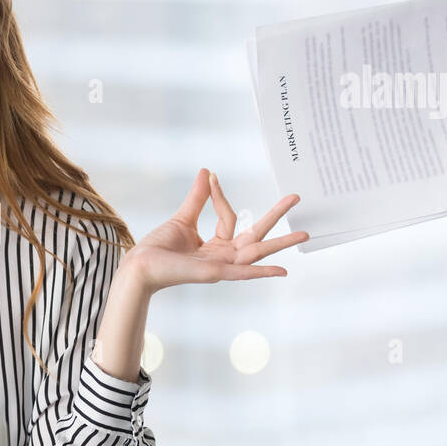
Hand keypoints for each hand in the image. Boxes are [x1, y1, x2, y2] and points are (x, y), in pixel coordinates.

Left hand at [122, 169, 308, 291]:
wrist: (141, 265)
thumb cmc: (158, 248)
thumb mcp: (183, 218)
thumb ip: (198, 199)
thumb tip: (208, 172)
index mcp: (216, 245)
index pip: (229, 216)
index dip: (220, 196)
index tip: (212, 177)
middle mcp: (223, 256)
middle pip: (257, 234)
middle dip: (276, 216)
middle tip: (296, 197)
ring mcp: (222, 265)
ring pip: (257, 252)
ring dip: (281, 244)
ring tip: (306, 234)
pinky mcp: (216, 273)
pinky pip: (244, 273)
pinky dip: (263, 272)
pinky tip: (283, 271)